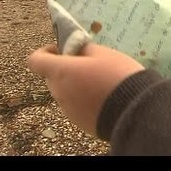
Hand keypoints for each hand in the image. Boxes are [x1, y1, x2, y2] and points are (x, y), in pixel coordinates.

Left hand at [28, 43, 144, 134]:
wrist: (134, 109)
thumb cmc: (117, 75)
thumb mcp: (103, 53)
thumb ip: (83, 49)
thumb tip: (74, 49)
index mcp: (61, 72)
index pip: (35, 61)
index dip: (45, 52)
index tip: (61, 50)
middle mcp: (59, 92)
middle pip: (51, 77)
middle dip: (64, 68)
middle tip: (88, 65)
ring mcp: (68, 110)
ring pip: (64, 92)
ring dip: (74, 85)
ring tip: (99, 82)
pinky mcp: (79, 122)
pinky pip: (75, 106)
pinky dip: (83, 99)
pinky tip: (103, 97)